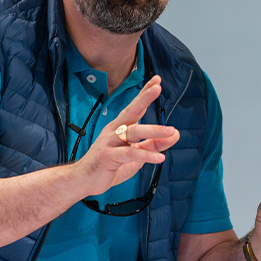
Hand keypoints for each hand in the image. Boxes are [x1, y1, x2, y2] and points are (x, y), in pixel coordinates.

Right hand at [72, 76, 179, 195]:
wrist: (84, 180)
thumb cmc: (111, 165)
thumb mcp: (137, 155)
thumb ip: (154, 144)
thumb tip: (176, 134)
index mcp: (120, 127)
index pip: (135, 107)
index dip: (145, 94)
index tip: (157, 80)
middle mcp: (114, 130)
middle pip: (131, 111)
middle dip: (144, 99)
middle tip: (157, 88)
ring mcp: (110, 142)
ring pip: (132, 132)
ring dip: (153, 130)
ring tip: (171, 131)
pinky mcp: (108, 157)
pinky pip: (130, 154)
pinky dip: (146, 156)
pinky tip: (160, 157)